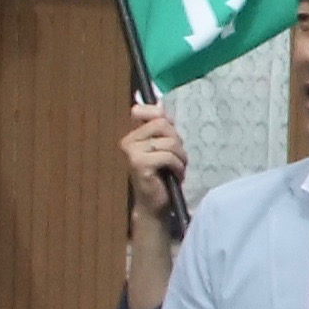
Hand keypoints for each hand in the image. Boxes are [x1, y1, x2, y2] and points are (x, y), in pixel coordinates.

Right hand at [121, 103, 187, 217]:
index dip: (163, 118)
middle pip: (163, 124)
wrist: (154, 204)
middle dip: (177, 141)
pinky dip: (178, 166)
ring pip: (169, 141)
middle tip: (178, 158)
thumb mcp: (163, 148)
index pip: (143, 110)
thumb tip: (161, 104)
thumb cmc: (161, 176)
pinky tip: (175, 175)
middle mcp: (127, 141)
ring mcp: (131, 152)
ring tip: (177, 168)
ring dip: (180, 157)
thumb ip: (162, 129)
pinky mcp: (139, 163)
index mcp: (132, 135)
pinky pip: (168, 156)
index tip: (170, 135)